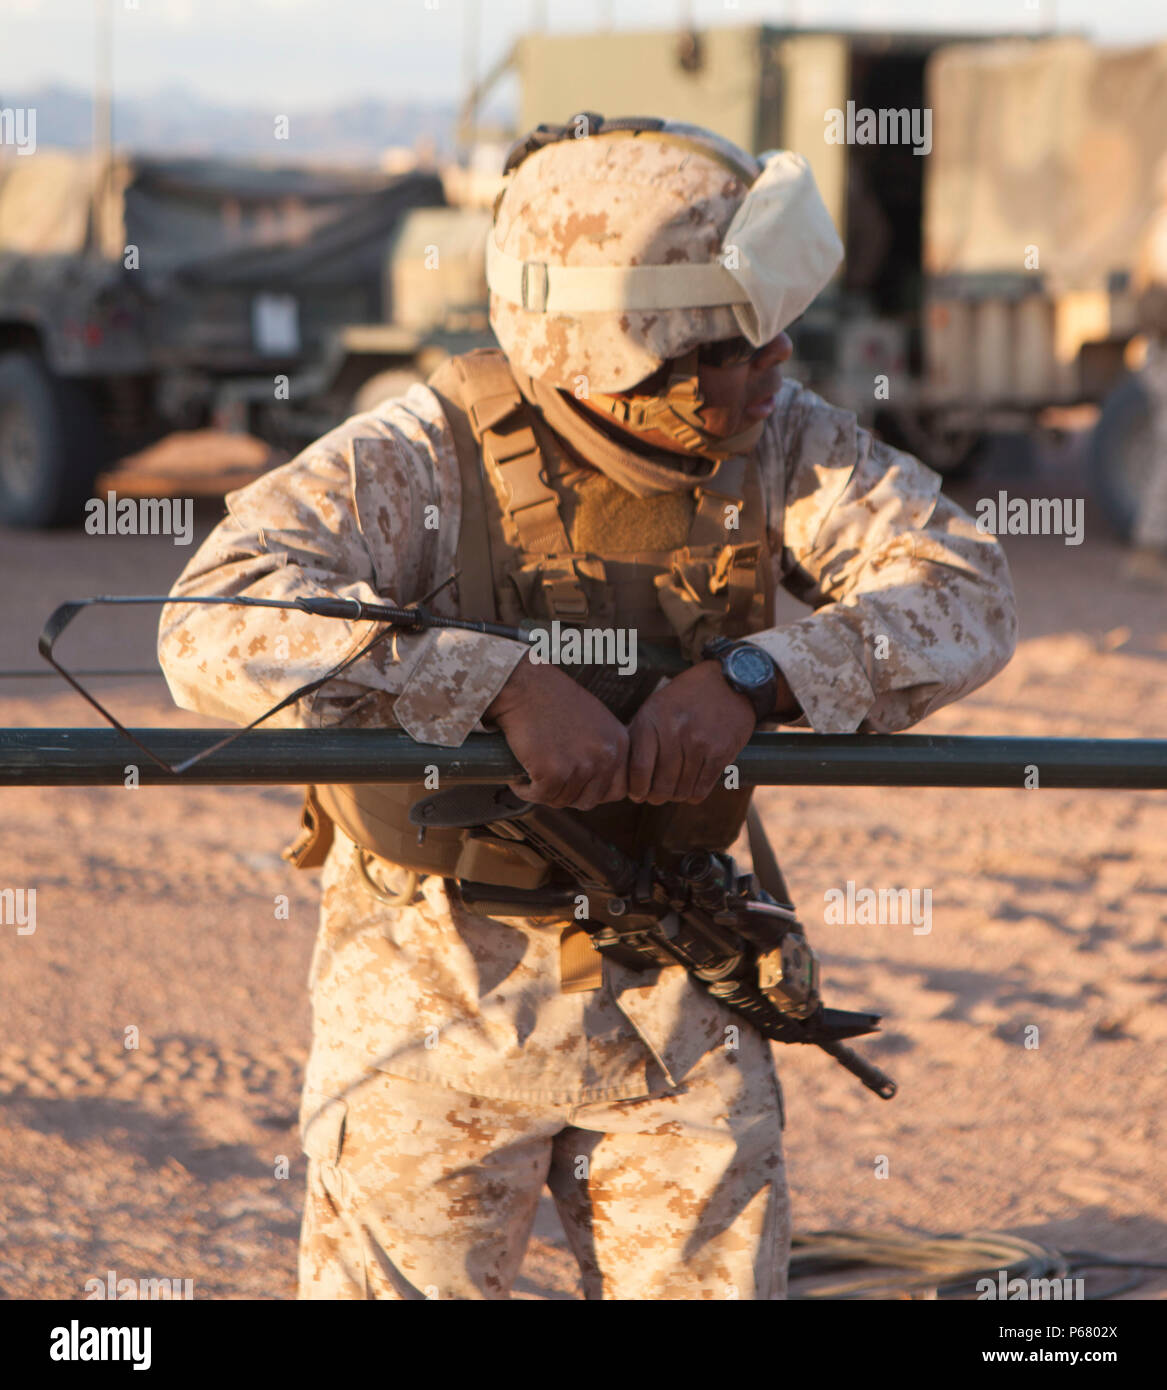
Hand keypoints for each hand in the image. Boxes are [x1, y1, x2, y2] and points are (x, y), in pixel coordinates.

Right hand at [485, 655, 628, 809]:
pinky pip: (540, 797)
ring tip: (532, 774)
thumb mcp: (594, 722)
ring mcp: (580, 765)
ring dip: (544, 792)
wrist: (523, 686)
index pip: (618, 790)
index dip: (594, 792)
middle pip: (589, 800)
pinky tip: (519, 779)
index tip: (574, 784)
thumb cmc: (552, 699)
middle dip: (567, 795)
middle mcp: (605, 756)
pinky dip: (526, 791)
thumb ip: (601, 750)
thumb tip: (598, 787)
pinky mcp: (553, 772)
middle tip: (548, 781)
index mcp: (619, 744)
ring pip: (562, 800)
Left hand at [626, 660, 755, 804]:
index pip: (639, 769)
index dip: (636, 789)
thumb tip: (624, 773)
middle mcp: (675, 732)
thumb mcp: (654, 707)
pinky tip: (690, 788)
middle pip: (661, 785)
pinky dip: (694, 794)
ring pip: (682, 790)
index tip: (637, 794)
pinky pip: (702, 788)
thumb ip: (639, 736)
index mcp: (652, 720)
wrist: (728, 682)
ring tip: (673, 792)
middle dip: (656, 797)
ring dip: (675, 796)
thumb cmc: (684, 698)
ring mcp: (699, 743)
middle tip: (656, 797)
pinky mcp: (721, 753)